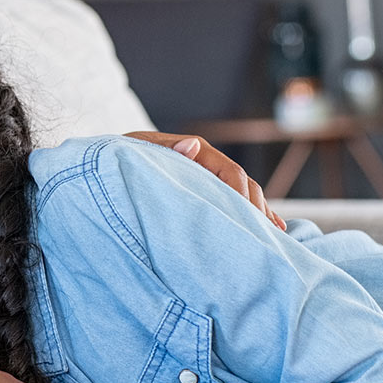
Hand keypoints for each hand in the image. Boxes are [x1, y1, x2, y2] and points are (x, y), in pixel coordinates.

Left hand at [125, 131, 284, 229]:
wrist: (106, 164)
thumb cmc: (117, 159)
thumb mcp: (136, 152)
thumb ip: (164, 151)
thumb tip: (193, 146)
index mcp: (194, 151)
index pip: (229, 172)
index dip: (242, 195)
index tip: (249, 219)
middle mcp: (205, 162)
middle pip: (242, 184)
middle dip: (257, 208)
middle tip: (267, 235)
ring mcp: (205, 176)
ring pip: (241, 194)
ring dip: (258, 213)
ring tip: (276, 235)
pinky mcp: (202, 190)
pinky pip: (231, 202)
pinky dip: (249, 215)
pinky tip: (269, 229)